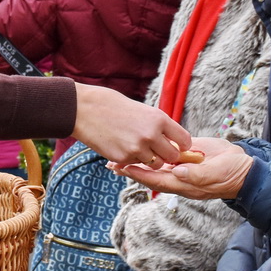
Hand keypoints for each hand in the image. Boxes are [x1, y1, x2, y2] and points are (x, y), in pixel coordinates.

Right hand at [70, 83, 190, 166]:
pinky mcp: (124, 159)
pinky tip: (123, 146)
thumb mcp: (143, 110)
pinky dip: (133, 159)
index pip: (184, 140)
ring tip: (139, 147)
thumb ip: (159, 126)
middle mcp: (151, 135)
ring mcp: (137, 148)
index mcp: (159, 119)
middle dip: (168, 155)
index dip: (183, 145)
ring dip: (151, 159)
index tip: (178, 146)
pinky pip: (138, 164)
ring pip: (156, 164)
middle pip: (173, 156)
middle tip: (159, 150)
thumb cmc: (114, 106)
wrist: (86, 109)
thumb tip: (174, 141)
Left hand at [112, 137, 251, 199]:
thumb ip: (197, 174)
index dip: (139, 174)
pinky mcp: (187, 155)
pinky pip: (166, 154)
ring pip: (155, 163)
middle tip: (110, 162)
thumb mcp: (216, 173)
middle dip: (131, 168)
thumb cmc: (231, 173)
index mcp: (184, 183)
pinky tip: (141, 145)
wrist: (244, 167)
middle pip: (150, 173)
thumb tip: (178, 172)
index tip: (123, 168)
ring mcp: (182, 165)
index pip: (156, 179)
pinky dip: (152, 150)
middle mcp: (179, 176)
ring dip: (138, 159)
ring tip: (119, 154)